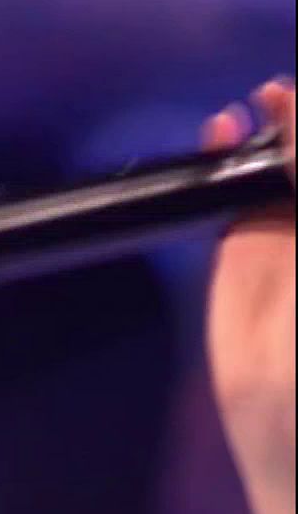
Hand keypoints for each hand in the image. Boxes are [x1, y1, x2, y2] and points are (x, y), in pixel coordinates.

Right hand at [202, 75, 294, 513]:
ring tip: (268, 101)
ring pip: (277, 162)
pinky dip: (225, 155)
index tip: (294, 96)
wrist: (291, 418)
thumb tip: (289, 115)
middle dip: (297, 123)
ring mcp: (288, 230)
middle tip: (285, 95)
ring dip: (275, 127)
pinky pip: (232, 187)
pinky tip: (224, 128)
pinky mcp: (243, 243)